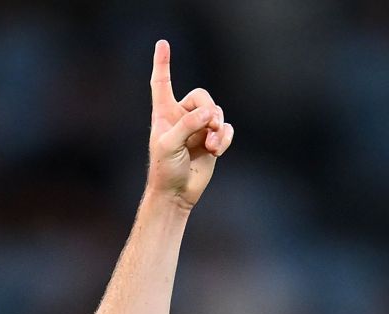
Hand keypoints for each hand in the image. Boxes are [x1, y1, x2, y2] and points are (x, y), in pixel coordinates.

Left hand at [147, 39, 232, 209]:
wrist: (177, 193)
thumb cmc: (164, 170)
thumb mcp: (168, 145)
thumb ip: (186, 125)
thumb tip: (209, 114)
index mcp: (164, 114)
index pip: (162, 83)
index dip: (163, 63)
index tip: (163, 44)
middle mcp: (181, 117)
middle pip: (202, 96)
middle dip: (208, 111)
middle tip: (207, 128)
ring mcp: (198, 128)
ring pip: (217, 112)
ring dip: (217, 127)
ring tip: (211, 145)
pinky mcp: (212, 139)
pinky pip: (226, 128)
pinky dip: (224, 138)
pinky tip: (217, 150)